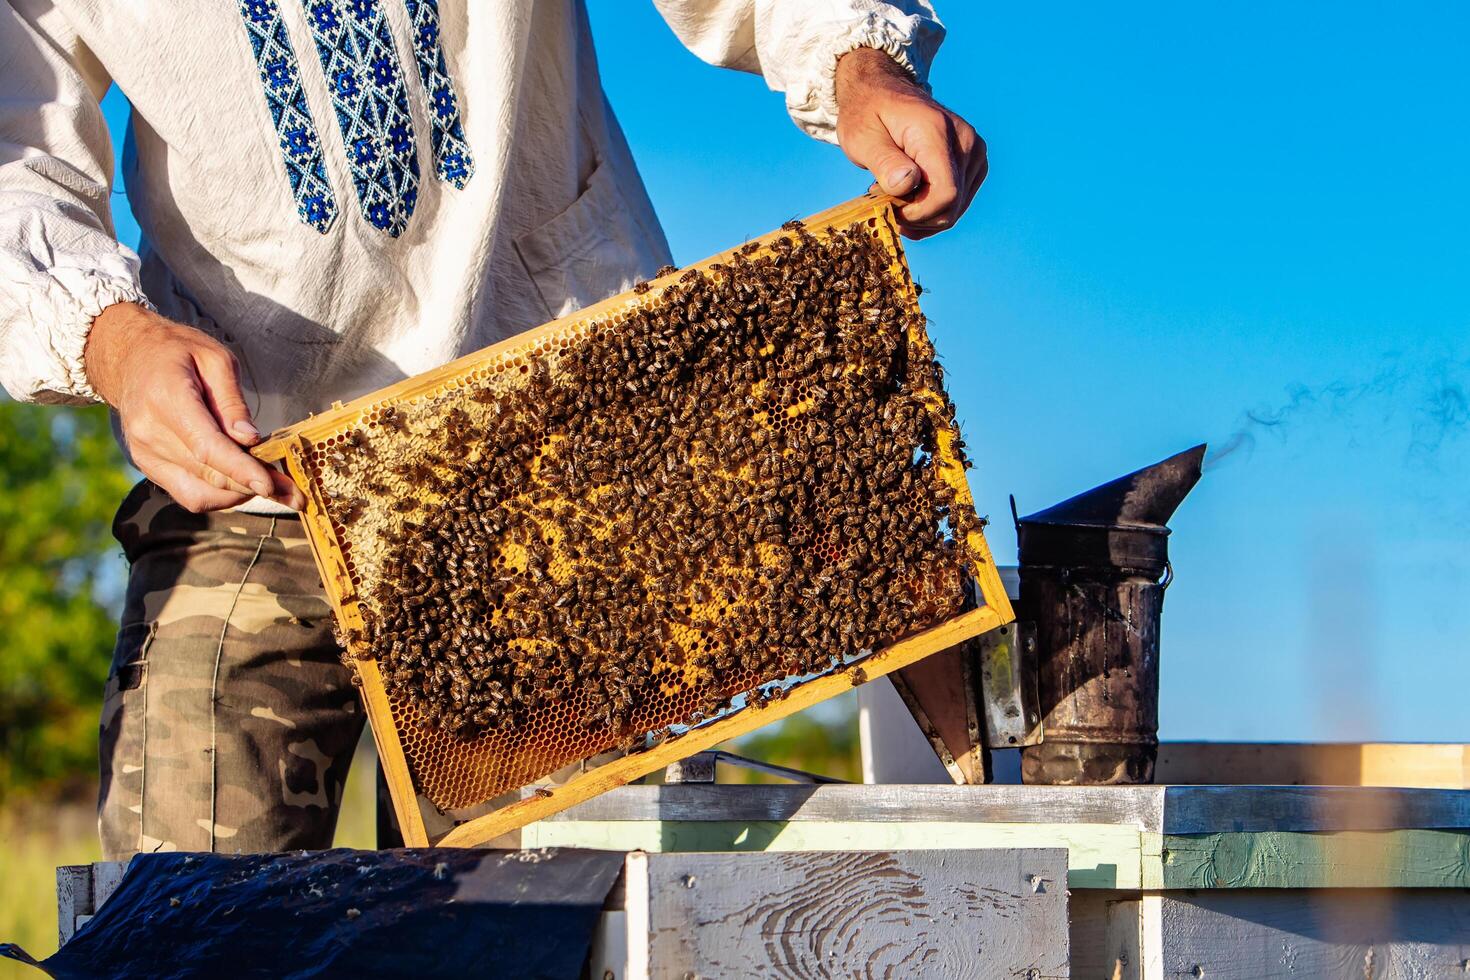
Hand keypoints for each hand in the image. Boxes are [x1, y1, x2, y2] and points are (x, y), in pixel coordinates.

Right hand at [84, 302, 303, 511]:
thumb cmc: (177, 351)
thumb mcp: (215, 359)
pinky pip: (187, 494)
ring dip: (239, 495)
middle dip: (254, 487)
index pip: (207, 447)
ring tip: (274, 487)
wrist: (128, 356)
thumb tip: (250, 440)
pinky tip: (242, 483)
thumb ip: (232, 402)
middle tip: (294, 494)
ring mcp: (144, 453)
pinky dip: (219, 495)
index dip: (242, 470)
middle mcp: (150, 432)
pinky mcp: (147, 465)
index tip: (272, 484)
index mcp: (167, 399)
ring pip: (199, 493)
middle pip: (208, 475)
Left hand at [834, 47, 986, 238]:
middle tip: (885, 201)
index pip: (946, 194)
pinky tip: (909, 196)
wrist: (884, 91)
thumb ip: (884, 162)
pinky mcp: (974, 161)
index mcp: (936, 131)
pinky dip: (932, 208)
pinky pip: (958, 201)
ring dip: (922, 214)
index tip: (888, 208)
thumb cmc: (868, 113)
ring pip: (956, 208)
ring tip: (895, 194)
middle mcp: (965, 140)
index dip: (917, 214)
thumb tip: (906, 184)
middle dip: (916, 216)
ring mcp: (974, 150)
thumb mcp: (862, 137)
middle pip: (952, 205)